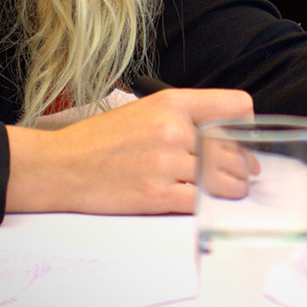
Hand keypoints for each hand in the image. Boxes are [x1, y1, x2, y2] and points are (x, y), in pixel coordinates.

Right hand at [6, 87, 253, 214]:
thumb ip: (184, 117)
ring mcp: (165, 163)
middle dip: (243, 163)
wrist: (59, 166)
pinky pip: (200, 200)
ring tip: (235, 189)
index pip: (235, 105)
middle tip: (247, 172)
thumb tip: (224, 135)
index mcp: (173, 102)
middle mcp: (173, 129)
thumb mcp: (146, 110)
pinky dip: (211, 203)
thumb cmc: (101, 140)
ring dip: (234, 187)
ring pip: (222, 177)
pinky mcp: (156, 195)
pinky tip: (212, 202)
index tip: (244, 138)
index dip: (245, 124)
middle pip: (232, 147)